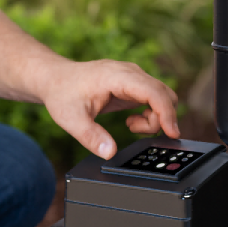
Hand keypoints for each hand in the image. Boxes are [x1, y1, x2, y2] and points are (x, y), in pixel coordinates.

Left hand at [42, 59, 180, 158]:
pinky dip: (150, 115)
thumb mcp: (71, 119)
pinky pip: (154, 99)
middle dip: (160, 118)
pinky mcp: (133, 85)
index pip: (153, 91)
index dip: (166, 113)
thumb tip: (109, 153)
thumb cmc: (62, 94)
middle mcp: (130, 73)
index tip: (171, 133)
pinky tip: (130, 121)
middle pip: (164, 94)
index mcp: (117, 76)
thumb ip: (91, 137)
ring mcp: (134, 78)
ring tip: (130, 126)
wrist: (55, 79)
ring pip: (162, 97)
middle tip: (136, 131)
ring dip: (154, 117)